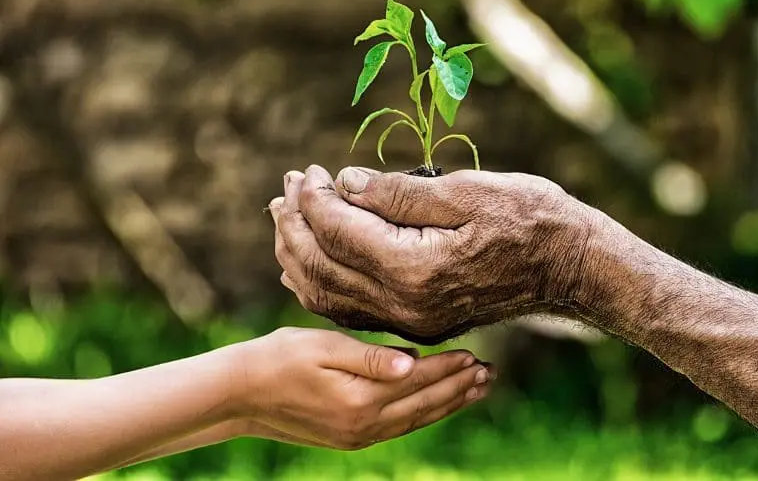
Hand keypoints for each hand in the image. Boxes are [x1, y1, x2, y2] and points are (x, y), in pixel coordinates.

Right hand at [231, 327, 491, 449]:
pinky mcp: (350, 438)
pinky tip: (435, 405)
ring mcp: (358, 436)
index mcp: (360, 399)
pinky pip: (399, 427)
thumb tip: (414, 363)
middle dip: (459, 388)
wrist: (240, 394)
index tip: (475, 355)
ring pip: (416, 419)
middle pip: (425, 404)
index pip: (419, 381)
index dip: (448, 368)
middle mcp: (364, 424)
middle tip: (489, 374)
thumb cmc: (279, 358)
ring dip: (448, 404)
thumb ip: (370, 357)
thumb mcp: (322, 346)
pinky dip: (424, 415)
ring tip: (475, 389)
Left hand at [270, 165, 599, 344]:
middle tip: (286, 188)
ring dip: (299, 255)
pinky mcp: (417, 323)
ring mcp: (410, 321)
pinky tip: (310, 262)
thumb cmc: (530, 218)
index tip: (307, 172)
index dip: (314, 199)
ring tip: (286, 218)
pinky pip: (350, 310)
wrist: (571, 268)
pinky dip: (321, 284)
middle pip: (322, 267)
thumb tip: (346, 184)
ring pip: (328, 295)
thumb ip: (399, 194)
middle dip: (296, 224)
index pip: (338, 232)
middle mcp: (405, 305)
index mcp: (414, 268)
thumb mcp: (468, 191)